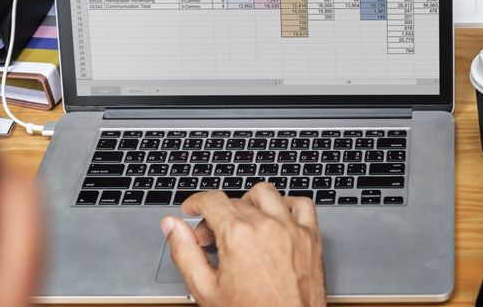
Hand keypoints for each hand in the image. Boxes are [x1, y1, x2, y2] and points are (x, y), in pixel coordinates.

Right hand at [160, 183, 325, 306]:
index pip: (211, 200)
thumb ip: (184, 252)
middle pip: (234, 200)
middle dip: (218, 215)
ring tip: (242, 224)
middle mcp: (266, 226)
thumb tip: (171, 226)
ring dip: (250, 202)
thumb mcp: (206, 290)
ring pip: (265, 193)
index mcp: (238, 236)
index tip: (192, 210)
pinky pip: (301, 204)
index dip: (196, 202)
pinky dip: (286, 205)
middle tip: (212, 238)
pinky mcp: (311, 237)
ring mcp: (292, 229)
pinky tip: (275, 219)